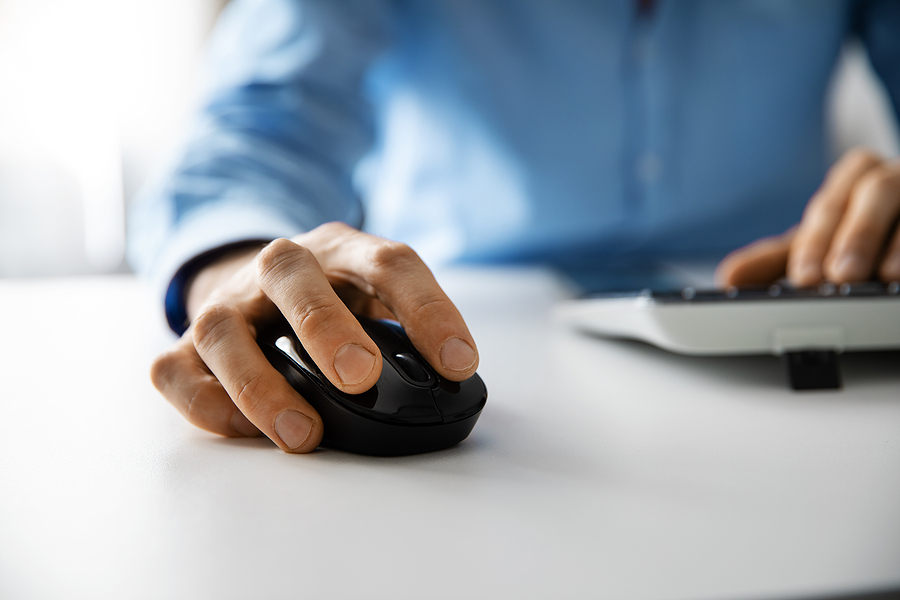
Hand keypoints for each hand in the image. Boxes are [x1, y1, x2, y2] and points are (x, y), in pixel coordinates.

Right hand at [150, 222, 478, 452]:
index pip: (388, 264)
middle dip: (324, 326)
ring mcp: (226, 304)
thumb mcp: (374, 298)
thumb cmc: (332, 300)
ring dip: (260, 384)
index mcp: (340, 252)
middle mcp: (277, 268)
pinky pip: (176, 372)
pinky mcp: (185, 346)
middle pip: (291, 275)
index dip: (427, 310)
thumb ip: (403, 330)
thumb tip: (446, 383)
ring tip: (303, 433)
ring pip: (221, 329)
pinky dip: (209, 405)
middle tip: (360, 378)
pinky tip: (247, 429)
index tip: (459, 362)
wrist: (256, 285)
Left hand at [716, 147, 899, 286]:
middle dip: (857, 234)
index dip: (816, 241)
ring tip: (885, 276)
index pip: (830, 205)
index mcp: (854, 181)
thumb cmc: (864, 231)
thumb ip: (775, 260)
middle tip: (841, 276)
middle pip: (878, 190)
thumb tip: (728, 279)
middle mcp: (894, 177)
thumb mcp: (820, 244)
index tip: (804, 277)